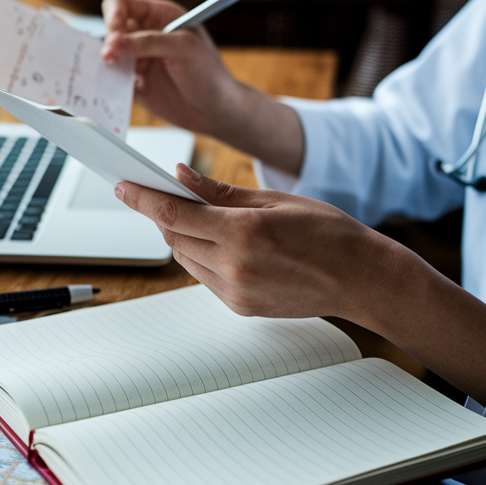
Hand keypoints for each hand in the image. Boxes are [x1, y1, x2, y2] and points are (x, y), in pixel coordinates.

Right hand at [99, 0, 305, 174]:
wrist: (216, 111)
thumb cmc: (210, 74)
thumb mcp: (183, 48)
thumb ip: (147, 42)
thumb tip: (112, 43)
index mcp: (159, 14)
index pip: (120, 4)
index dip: (112, 18)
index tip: (114, 37)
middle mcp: (145, 34)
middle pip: (109, 29)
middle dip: (109, 44)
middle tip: (114, 59)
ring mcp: (138, 58)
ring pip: (107, 55)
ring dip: (114, 66)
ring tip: (134, 77)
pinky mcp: (133, 81)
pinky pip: (112, 78)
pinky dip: (118, 83)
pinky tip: (140, 88)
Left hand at [114, 163, 386, 320]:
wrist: (362, 279)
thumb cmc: (329, 234)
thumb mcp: (275, 200)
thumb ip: (221, 191)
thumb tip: (182, 177)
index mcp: (244, 231)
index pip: (174, 213)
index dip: (143, 198)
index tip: (124, 186)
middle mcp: (235, 265)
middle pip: (174, 236)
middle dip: (162, 214)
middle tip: (157, 193)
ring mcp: (236, 291)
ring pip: (185, 258)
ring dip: (181, 236)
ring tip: (198, 218)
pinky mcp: (240, 307)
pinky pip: (203, 277)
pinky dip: (201, 257)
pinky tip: (219, 244)